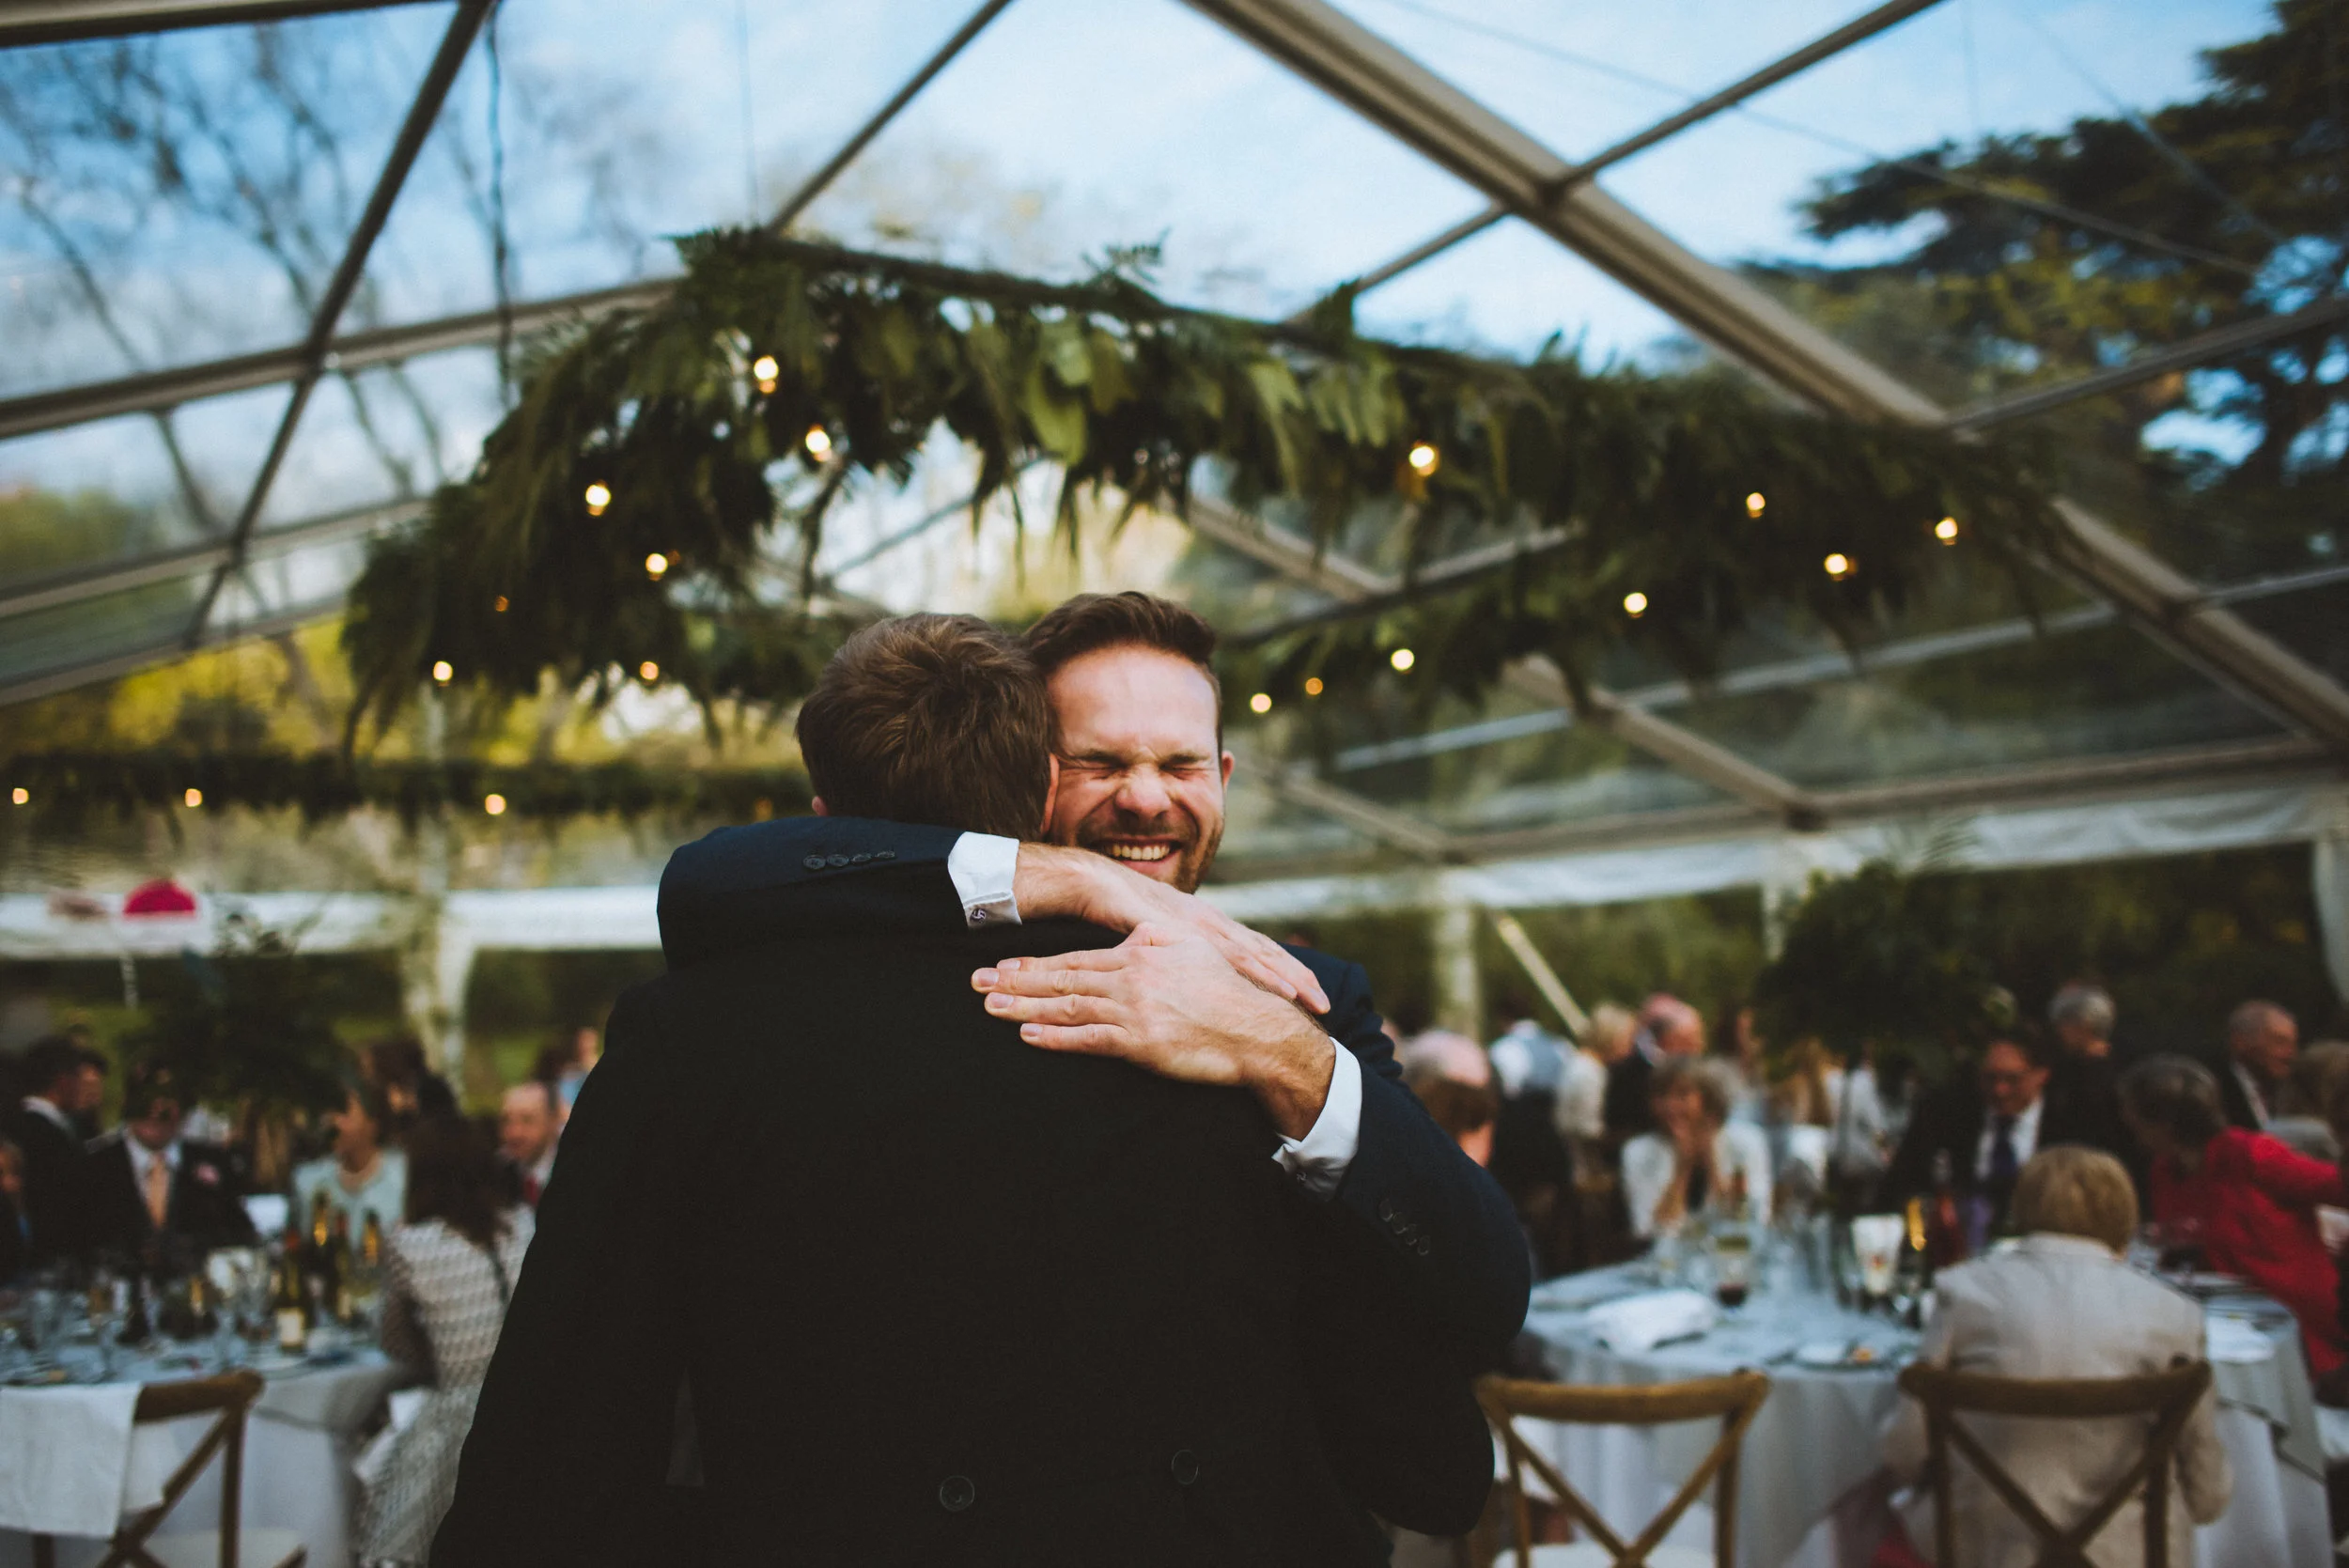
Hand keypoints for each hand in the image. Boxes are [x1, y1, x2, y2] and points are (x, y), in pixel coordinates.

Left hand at [972, 923, 1336, 1137]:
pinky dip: (1055, 1037)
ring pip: (1066, 1007)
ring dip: (1023, 1007)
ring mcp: (1133, 1011)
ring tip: (989, 1005)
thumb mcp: (1192, 949)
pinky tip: (1028, 1035)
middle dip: (1014, 981)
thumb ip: (1155, 941)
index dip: (1034, 963)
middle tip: (976, 982)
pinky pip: (1087, 1040)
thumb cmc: (1227, 991)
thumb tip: (1129, 938)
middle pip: (1060, 980)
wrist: (1257, 1028)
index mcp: (1139, 955)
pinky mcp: (1140, 1044)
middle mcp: (1129, 979)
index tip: (1003, 964)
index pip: (1075, 959)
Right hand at [1012, 844, 1328, 1013]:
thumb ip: (1167, 953)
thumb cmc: (1112, 910)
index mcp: (1203, 923)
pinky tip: (1275, 990)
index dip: (1279, 970)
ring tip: (1310, 1001)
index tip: (1305, 993)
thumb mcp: (1148, 938)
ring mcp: (1201, 925)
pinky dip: (1255, 974)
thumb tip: (1179, 979)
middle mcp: (1210, 922)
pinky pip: (1228, 958)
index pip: (1250, 949)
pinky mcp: (1188, 932)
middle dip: (1295, 976)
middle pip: (1263, 952)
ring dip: (1284, 978)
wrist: (1089, 884)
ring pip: (1253, 956)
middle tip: (1324, 1004)